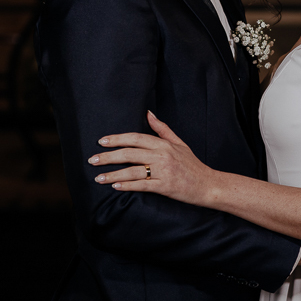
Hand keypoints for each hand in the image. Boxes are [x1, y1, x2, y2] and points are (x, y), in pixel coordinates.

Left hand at [89, 111, 213, 206]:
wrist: (208, 184)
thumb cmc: (192, 165)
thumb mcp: (179, 143)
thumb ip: (162, 129)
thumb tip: (148, 113)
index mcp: (164, 144)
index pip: (136, 138)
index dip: (117, 139)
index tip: (102, 142)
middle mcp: (163, 155)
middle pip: (130, 154)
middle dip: (108, 157)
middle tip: (92, 159)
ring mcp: (164, 171)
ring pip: (133, 171)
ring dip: (113, 174)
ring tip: (98, 177)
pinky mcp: (165, 186)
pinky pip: (142, 185)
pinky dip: (128, 186)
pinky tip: (116, 187)